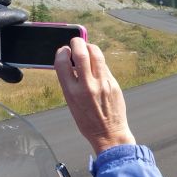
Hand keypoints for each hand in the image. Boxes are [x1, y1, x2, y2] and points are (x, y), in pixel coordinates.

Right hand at [55, 38, 135, 153]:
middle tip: (75, 42)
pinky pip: (105, 66)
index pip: (62, 62)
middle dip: (76, 42)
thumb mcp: (71, 103)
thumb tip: (70, 62)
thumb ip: (70, 83)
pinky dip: (99, 61)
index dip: (62, 52)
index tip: (64, 50)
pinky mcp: (114, 84)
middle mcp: (87, 86)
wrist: (109, 134)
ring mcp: (103, 84)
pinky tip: (96, 63)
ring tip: (87, 48)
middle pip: (81, 53)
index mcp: (72, 92)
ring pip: (97, 55)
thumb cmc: (87, 121)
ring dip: (90, 47)